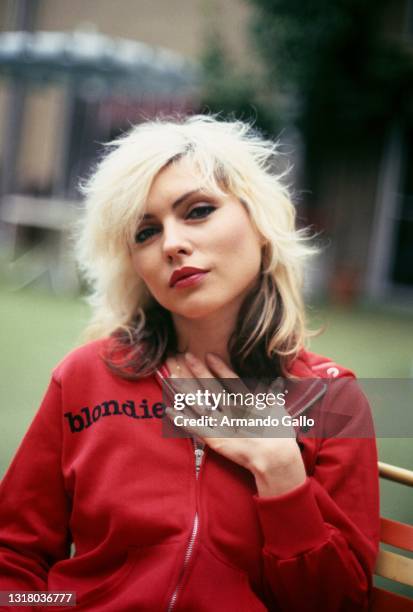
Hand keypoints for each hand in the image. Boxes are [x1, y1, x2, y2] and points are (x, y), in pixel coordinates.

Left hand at [164, 352, 306, 496]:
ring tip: (173, 375)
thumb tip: (271, 383)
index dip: (219, 366)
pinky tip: (169, 410)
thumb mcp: (277, 410)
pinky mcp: (214, 439)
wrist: (275, 458)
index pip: (230, 379)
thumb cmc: (279, 435)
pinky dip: (181, 419)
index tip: (209, 354)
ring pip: (199, 402)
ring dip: (185, 389)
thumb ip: (270, 395)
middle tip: (185, 355)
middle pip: (210, 386)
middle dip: (198, 370)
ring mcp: (221, 423)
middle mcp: (231, 409)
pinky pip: (194, 427)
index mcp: (247, 401)